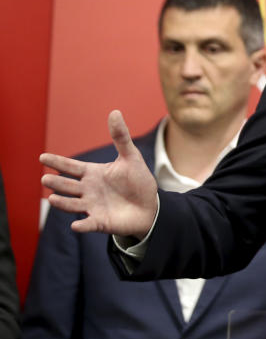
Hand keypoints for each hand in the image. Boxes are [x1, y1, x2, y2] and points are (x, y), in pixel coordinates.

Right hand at [40, 110, 157, 237]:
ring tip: (52, 198)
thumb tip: (115, 112)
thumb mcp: (131, 157)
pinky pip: (88, 224)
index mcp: (93, 174)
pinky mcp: (100, 222)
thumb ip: (121, 137)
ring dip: (63, 203)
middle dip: (57, 183)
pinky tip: (75, 225)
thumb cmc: (138, 181)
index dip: (58, 162)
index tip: (42, 157)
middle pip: (68, 186)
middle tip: (46, 179)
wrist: (150, 206)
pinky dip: (82, 225)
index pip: (71, 167)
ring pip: (73, 204)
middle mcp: (88, 190)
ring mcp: (92, 206)